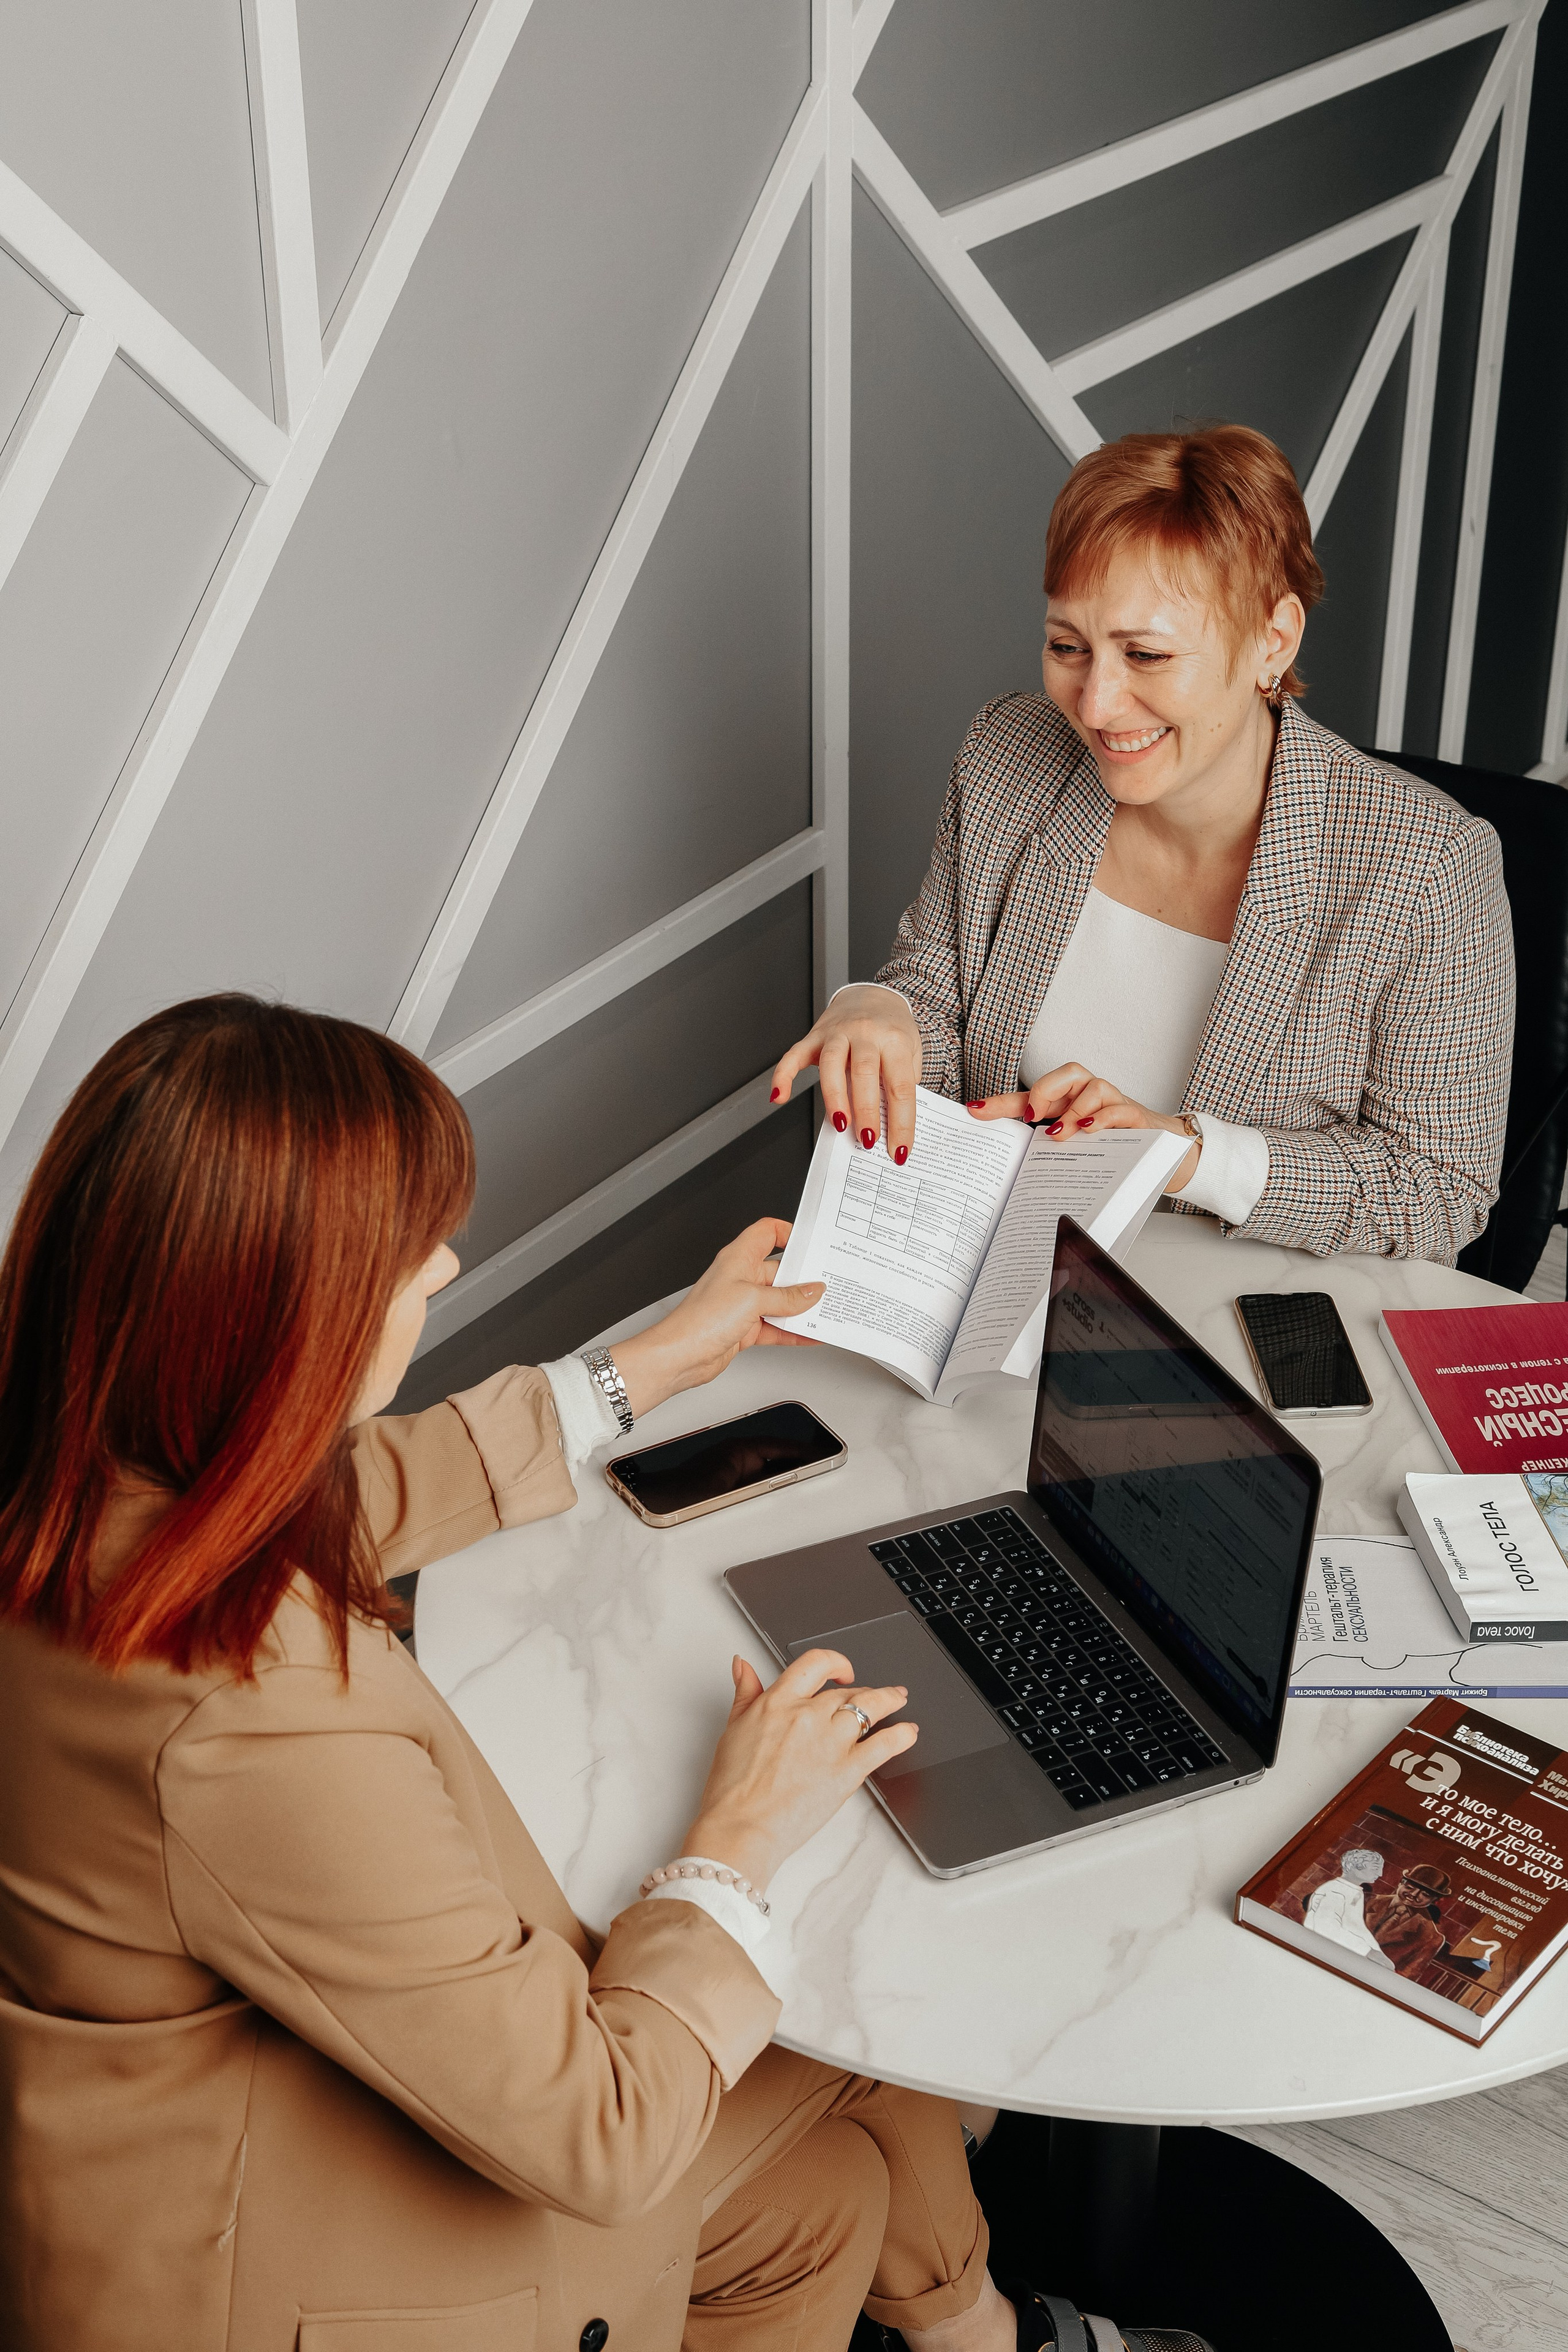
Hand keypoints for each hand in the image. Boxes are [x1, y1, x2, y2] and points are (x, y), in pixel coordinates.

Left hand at [612, 1219, 823, 1417]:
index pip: (766, 1232)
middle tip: (827, 1284)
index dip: (788, 1232)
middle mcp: (741, 1277)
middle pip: (780, 1270)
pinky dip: (793, 1331)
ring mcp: (743, 1303)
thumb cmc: (701, 1319)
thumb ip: (787, 1297)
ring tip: (824, 1312)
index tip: (810, 1243)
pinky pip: (776, 1326)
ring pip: (781, 1301)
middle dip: (804, 1278)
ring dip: (801, 1308)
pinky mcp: (745, 1327)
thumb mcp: (752, 1299)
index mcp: (739, 1258)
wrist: (680, 1355)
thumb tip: (812, 1291)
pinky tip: (810, 1334)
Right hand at [682, 1648, 918, 1889]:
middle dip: (863, 1691)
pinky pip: (884, 1745)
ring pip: (870, 1708)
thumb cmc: (732, 1788)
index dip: (836, 1661)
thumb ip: (745, 1693)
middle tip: (873, 1695)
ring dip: (890, 1701)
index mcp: (779, 1702)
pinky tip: (909, 1732)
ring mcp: (831, 1742)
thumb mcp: (733, 1729)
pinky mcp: (848, 1771)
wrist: (741, 1827)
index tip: (843, 1670)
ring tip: (899, 1699)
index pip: (816, 1663)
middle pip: (846, 1691)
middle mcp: (808, 1716)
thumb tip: (743, 1666)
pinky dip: (901, 1735)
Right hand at [770, 985, 920, 1163]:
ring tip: (840, 1124)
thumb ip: (904, 1082)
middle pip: (864, 1073)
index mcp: (894, 1039)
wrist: (874, 995)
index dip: (901, 1121)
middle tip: (869, 1140)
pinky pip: (794, 1055)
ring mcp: (837, 1034)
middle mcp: (865, 1033)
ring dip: (835, 1097)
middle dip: (866, 1111)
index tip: (899, 1150)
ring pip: (832, 1064)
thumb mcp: (911, 1051)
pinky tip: (779, 1097)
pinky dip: (783, 1076)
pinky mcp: (814, 1037)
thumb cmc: (892, 1029)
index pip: (900, 1086)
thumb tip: (892, 1124)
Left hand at [967, 1063, 1199, 1193]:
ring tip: (1060, 1134)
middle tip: (1031, 1115)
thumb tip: (1012, 1186)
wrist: (1162, 1154)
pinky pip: (1117, 1108)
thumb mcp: (1075, 1153)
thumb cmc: (1111, 1149)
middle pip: (1064, 1075)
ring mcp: (1113, 1103)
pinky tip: (1090, 1130)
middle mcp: (1088, 1097)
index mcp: (1066, 1105)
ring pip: (1091, 1086)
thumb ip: (1047, 1158)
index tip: (974, 1110)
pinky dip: (1101, 1117)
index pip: (1030, 1099)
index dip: (1001, 1103)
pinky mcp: (1134, 1116)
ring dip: (1072, 1110)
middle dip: (1043, 1091)